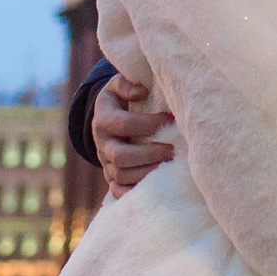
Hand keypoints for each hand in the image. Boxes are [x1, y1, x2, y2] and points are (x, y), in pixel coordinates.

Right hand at [93, 73, 172, 197]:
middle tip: (174, 149)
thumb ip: (126, 84)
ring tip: (170, 165)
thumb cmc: (120, 101)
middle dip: (151, 153)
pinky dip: (135, 191)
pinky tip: (155, 185)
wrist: (105, 122)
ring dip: (148, 172)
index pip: (125, 124)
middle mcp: (102, 145)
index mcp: (103, 120)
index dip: (150, 124)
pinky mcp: (111, 178)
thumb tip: (142, 91)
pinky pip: (119, 191)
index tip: (172, 119)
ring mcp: (105, 164)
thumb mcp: (116, 86)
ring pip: (122, 176)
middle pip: (121, 156)